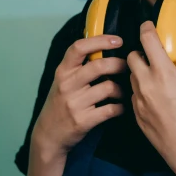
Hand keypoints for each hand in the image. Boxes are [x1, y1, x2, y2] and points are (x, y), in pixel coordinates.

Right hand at [32, 35, 126, 158]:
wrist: (48, 135)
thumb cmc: (60, 103)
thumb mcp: (63, 81)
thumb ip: (78, 66)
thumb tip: (104, 47)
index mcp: (63, 71)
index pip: (79, 48)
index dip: (100, 40)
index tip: (117, 40)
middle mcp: (67, 85)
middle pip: (99, 66)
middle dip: (119, 64)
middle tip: (127, 67)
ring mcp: (75, 103)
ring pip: (109, 87)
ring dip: (122, 89)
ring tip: (123, 91)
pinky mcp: (83, 121)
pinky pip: (111, 109)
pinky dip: (121, 107)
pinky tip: (121, 107)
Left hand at [127, 21, 175, 174]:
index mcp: (164, 74)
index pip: (146, 41)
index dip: (146, 29)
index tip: (149, 26)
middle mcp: (146, 85)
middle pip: (131, 57)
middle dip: (140, 52)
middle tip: (152, 54)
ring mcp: (138, 102)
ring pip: (131, 77)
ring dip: (139, 71)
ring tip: (154, 75)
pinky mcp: (136, 116)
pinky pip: (133, 95)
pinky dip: (141, 90)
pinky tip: (155, 96)